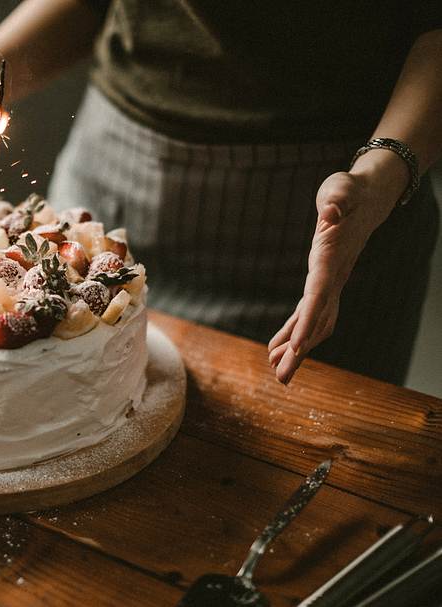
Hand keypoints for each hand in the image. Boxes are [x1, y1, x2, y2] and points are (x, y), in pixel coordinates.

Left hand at [267, 152, 406, 383]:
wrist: (368, 196)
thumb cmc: (349, 191)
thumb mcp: (340, 188)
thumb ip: (336, 200)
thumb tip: (330, 211)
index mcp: (332, 259)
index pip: (319, 295)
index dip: (308, 321)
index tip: (296, 347)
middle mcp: (333, 277)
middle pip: (317, 320)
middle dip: (300, 350)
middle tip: (281, 377)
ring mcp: (331, 283)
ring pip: (315, 324)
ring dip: (297, 350)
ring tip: (279, 374)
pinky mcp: (324, 282)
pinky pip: (309, 314)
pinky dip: (294, 332)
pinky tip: (279, 348)